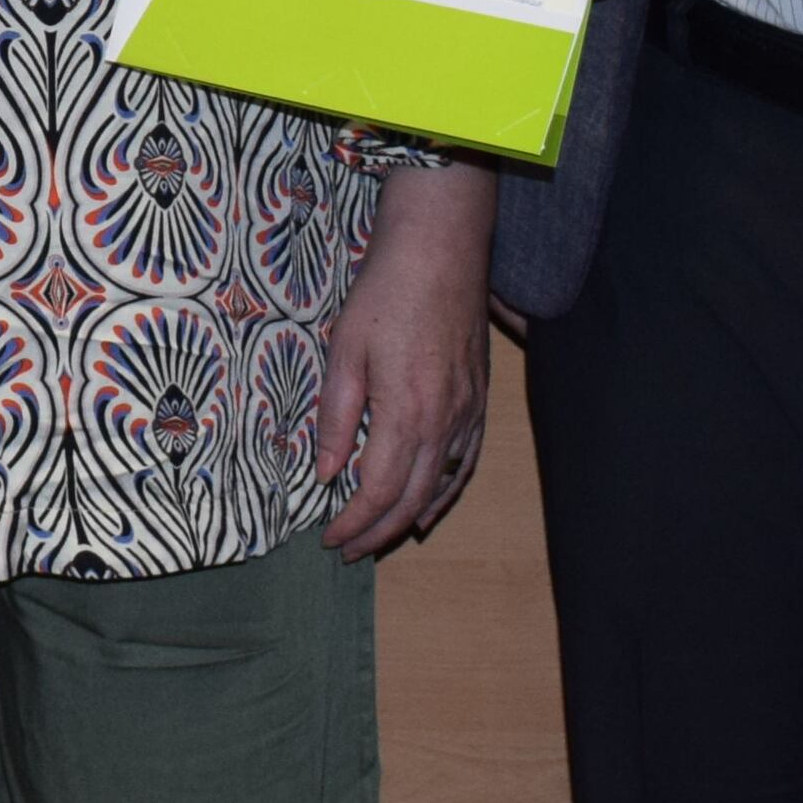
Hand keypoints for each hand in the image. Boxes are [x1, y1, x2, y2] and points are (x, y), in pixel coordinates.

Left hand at [311, 164, 493, 559]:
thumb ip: (334, 416)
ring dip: (409, 520)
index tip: (329, 539)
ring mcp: (468, 415)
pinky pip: (464, 465)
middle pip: (411, 501)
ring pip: (441, 488)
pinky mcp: (479, 403)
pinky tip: (428, 506)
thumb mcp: (344, 351)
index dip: (353, 523)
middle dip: (377, 533)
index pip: (378, 492)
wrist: (442, 253)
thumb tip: (323, 472)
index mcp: (406, 414)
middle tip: (348, 550)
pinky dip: (444, 494)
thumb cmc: (385, 295)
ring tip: (379, 538)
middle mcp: (444, 424)